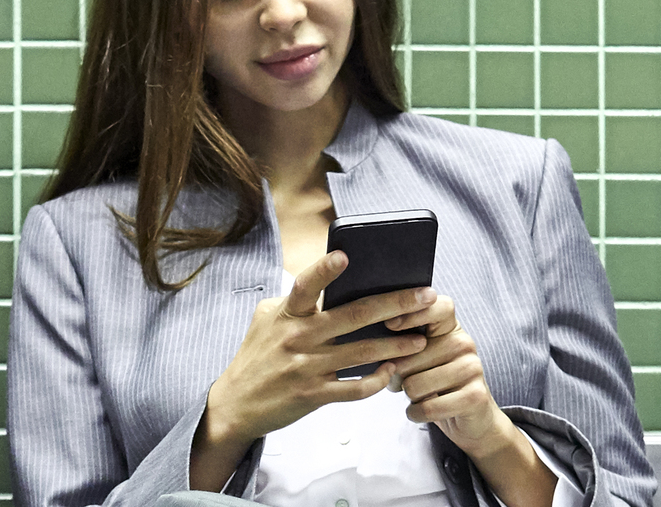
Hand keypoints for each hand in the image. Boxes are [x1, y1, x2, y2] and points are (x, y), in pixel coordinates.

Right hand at [188, 252, 432, 489]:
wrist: (235, 404)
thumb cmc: (256, 357)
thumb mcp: (266, 320)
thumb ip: (295, 301)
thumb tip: (325, 279)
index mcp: (287, 315)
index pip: (305, 286)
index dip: (324, 271)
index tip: (345, 256)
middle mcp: (298, 338)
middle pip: (353, 316)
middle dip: (395, 304)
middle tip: (425, 296)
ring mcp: (307, 367)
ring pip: (362, 353)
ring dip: (396, 346)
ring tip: (420, 340)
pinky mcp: (314, 395)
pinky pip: (354, 388)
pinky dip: (376, 380)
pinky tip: (390, 372)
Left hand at [381, 294, 556, 506]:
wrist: (470, 420)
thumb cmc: (435, 385)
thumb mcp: (420, 358)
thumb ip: (403, 345)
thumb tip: (374, 345)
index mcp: (450, 327)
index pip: (437, 306)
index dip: (413, 313)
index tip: (390, 325)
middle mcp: (464, 342)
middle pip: (409, 355)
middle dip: (397, 376)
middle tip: (403, 383)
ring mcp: (473, 367)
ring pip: (415, 384)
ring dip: (408, 397)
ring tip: (419, 396)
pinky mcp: (475, 395)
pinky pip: (428, 406)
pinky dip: (415, 413)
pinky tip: (419, 411)